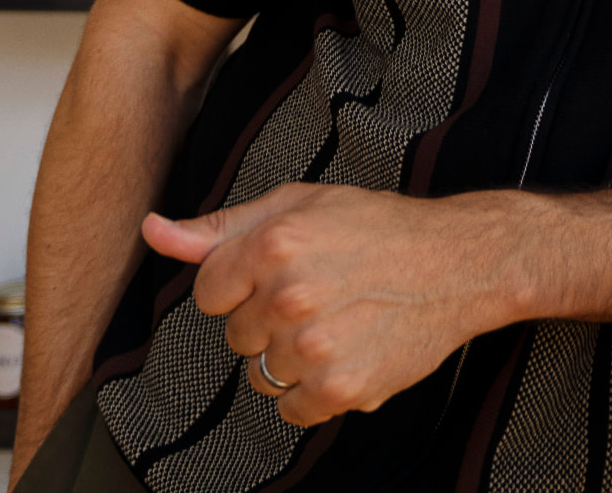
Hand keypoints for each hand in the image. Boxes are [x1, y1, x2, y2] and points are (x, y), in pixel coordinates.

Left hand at [142, 183, 527, 424]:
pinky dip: (315, 389)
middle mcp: (289, 295)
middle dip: (268, 317)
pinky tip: (350, 349)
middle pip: (235, 334)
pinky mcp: (338, 388)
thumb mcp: (300, 204)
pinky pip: (291, 408)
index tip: (283, 271)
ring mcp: (313, 346)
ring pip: (261, 374)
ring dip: (291, 356)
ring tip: (339, 320)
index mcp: (274, 242)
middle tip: (322, 290)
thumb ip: (221, 226)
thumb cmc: (380, 226)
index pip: (209, 291)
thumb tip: (153, 231)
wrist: (458, 262)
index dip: (243, 283)